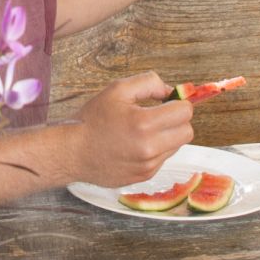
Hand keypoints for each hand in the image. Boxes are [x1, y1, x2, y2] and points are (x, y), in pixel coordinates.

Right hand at [68, 72, 195, 186]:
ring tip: (143, 131)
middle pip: (187, 132)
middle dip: (177, 120)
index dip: (178, 103)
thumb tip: (170, 91)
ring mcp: (148, 165)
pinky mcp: (145, 176)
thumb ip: (149, 83)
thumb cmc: (92, 120)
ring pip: (176, 146)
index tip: (167, 102)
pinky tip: (135, 145)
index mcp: (144, 123)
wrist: (72, 151)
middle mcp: (149, 148)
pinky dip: (155, 150)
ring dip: (167, 136)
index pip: (185, 112)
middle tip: (159, 115)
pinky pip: (163, 159)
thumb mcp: (117, 89)